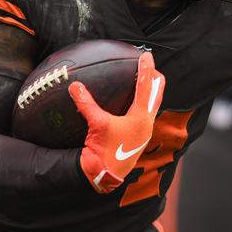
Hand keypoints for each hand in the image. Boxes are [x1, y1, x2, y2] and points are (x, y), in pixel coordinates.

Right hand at [68, 51, 164, 192]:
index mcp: (142, 118)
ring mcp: (143, 131)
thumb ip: (86, 104)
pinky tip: (129, 103)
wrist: (105, 177)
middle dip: (155, 79)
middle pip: (156, 95)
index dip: (147, 69)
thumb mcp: (96, 125)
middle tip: (151, 65)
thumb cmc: (104, 152)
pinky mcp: (136, 137)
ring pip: (152, 105)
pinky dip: (140, 103)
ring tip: (145, 79)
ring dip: (150, 91)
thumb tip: (74, 85)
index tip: (147, 55)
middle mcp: (146, 123)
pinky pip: (143, 114)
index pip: (146, 87)